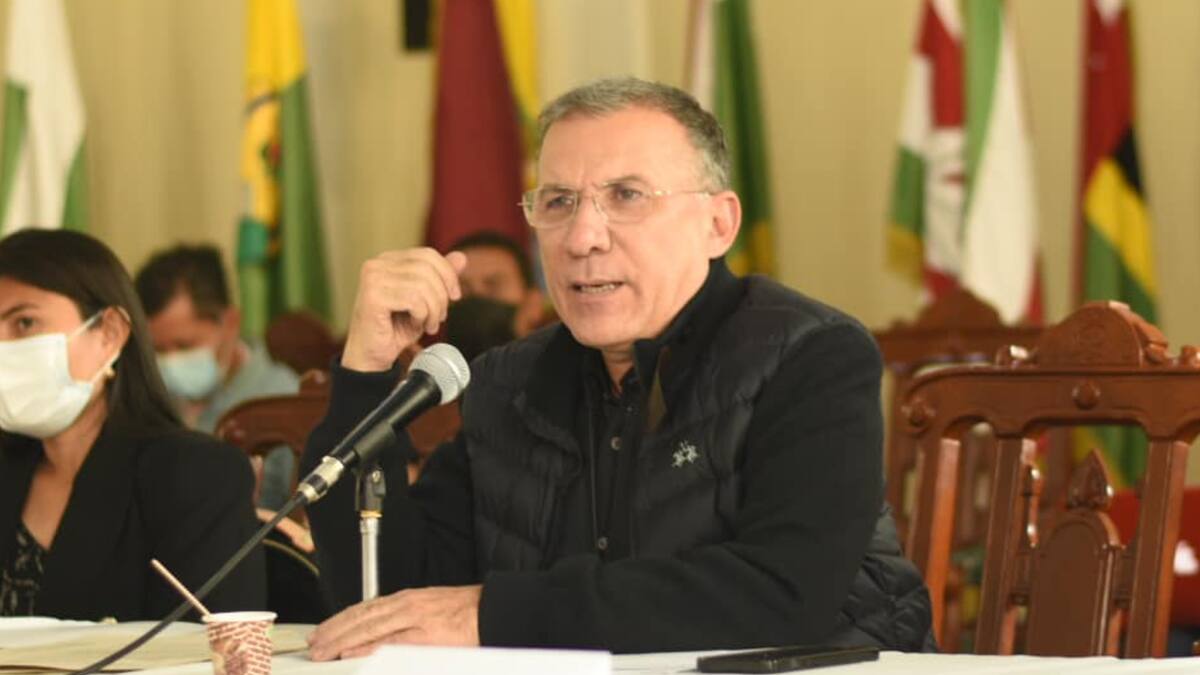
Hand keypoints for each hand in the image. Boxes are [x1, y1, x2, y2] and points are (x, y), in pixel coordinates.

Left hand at [306, 584, 481, 660]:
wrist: (493, 611)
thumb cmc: (466, 612)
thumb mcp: (430, 608)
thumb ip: (405, 620)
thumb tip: (381, 636)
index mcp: (408, 599)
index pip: (365, 608)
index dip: (341, 620)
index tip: (323, 630)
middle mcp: (407, 605)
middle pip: (362, 617)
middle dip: (334, 631)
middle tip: (314, 644)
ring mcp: (415, 620)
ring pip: (370, 628)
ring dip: (342, 640)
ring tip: (323, 651)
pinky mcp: (426, 636)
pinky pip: (391, 642)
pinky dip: (368, 647)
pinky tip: (351, 653)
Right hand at [342, 249, 466, 371]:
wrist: (372, 356)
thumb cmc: (395, 329)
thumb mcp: (426, 300)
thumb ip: (440, 278)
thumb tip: (461, 257)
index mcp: (389, 260)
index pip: (428, 254)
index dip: (448, 275)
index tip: (455, 296)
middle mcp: (377, 264)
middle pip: (427, 267)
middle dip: (441, 295)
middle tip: (439, 317)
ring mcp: (373, 278)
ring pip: (423, 284)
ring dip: (433, 309)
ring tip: (428, 324)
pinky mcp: (373, 296)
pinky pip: (414, 299)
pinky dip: (422, 315)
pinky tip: (416, 325)